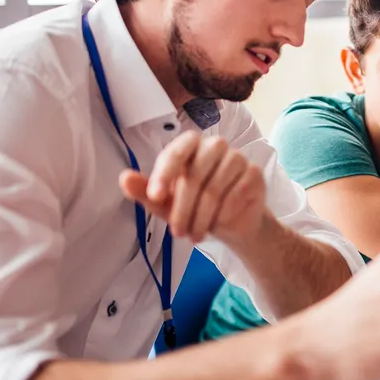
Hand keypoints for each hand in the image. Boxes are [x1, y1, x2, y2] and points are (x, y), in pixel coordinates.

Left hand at [119, 133, 267, 246]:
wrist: (233, 223)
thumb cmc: (197, 207)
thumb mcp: (166, 203)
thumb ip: (145, 191)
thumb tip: (124, 178)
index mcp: (191, 146)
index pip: (176, 152)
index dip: (164, 174)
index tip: (155, 197)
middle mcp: (215, 146)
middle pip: (195, 175)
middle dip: (183, 208)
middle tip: (177, 232)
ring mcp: (237, 158)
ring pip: (215, 188)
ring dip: (202, 217)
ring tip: (195, 234)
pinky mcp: (254, 173)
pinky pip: (236, 194)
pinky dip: (224, 214)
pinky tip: (220, 222)